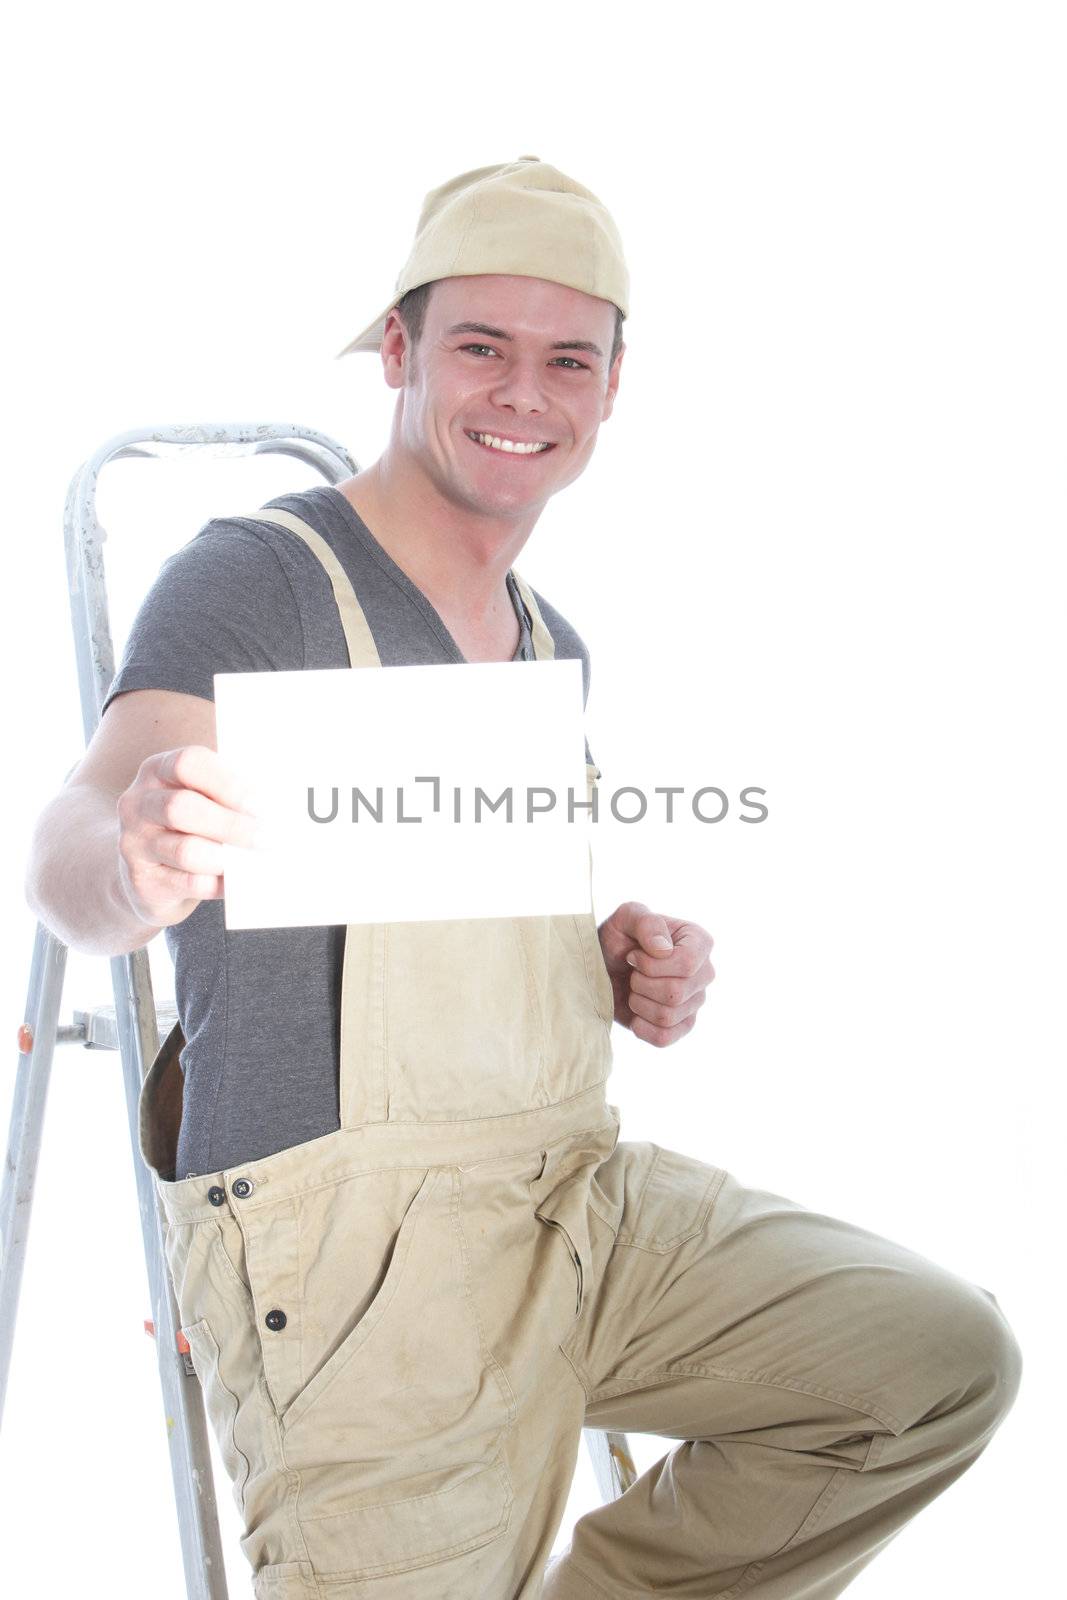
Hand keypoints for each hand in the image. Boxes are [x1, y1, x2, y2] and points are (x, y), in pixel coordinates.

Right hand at [116, 745, 259, 927]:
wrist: (149, 875)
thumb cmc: (189, 827)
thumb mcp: (201, 799)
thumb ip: (230, 795)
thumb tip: (276, 808)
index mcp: (158, 770)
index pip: (188, 763)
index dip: (228, 783)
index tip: (261, 804)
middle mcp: (138, 804)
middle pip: (183, 808)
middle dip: (232, 825)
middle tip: (268, 838)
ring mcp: (135, 844)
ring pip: (187, 850)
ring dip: (228, 856)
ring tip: (254, 859)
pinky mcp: (144, 882)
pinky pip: (190, 883)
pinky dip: (221, 882)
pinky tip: (239, 880)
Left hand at [597, 900, 714, 1046]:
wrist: (603, 967)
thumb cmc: (617, 938)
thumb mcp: (625, 918)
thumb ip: (647, 923)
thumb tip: (664, 950)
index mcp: (698, 941)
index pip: (687, 964)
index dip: (652, 965)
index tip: (633, 955)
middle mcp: (704, 972)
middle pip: (677, 992)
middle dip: (641, 984)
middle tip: (631, 973)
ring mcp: (695, 1002)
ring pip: (668, 1016)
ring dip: (639, 1003)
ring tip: (633, 989)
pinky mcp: (681, 1026)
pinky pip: (664, 1038)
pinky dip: (641, 1027)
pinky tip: (635, 1012)